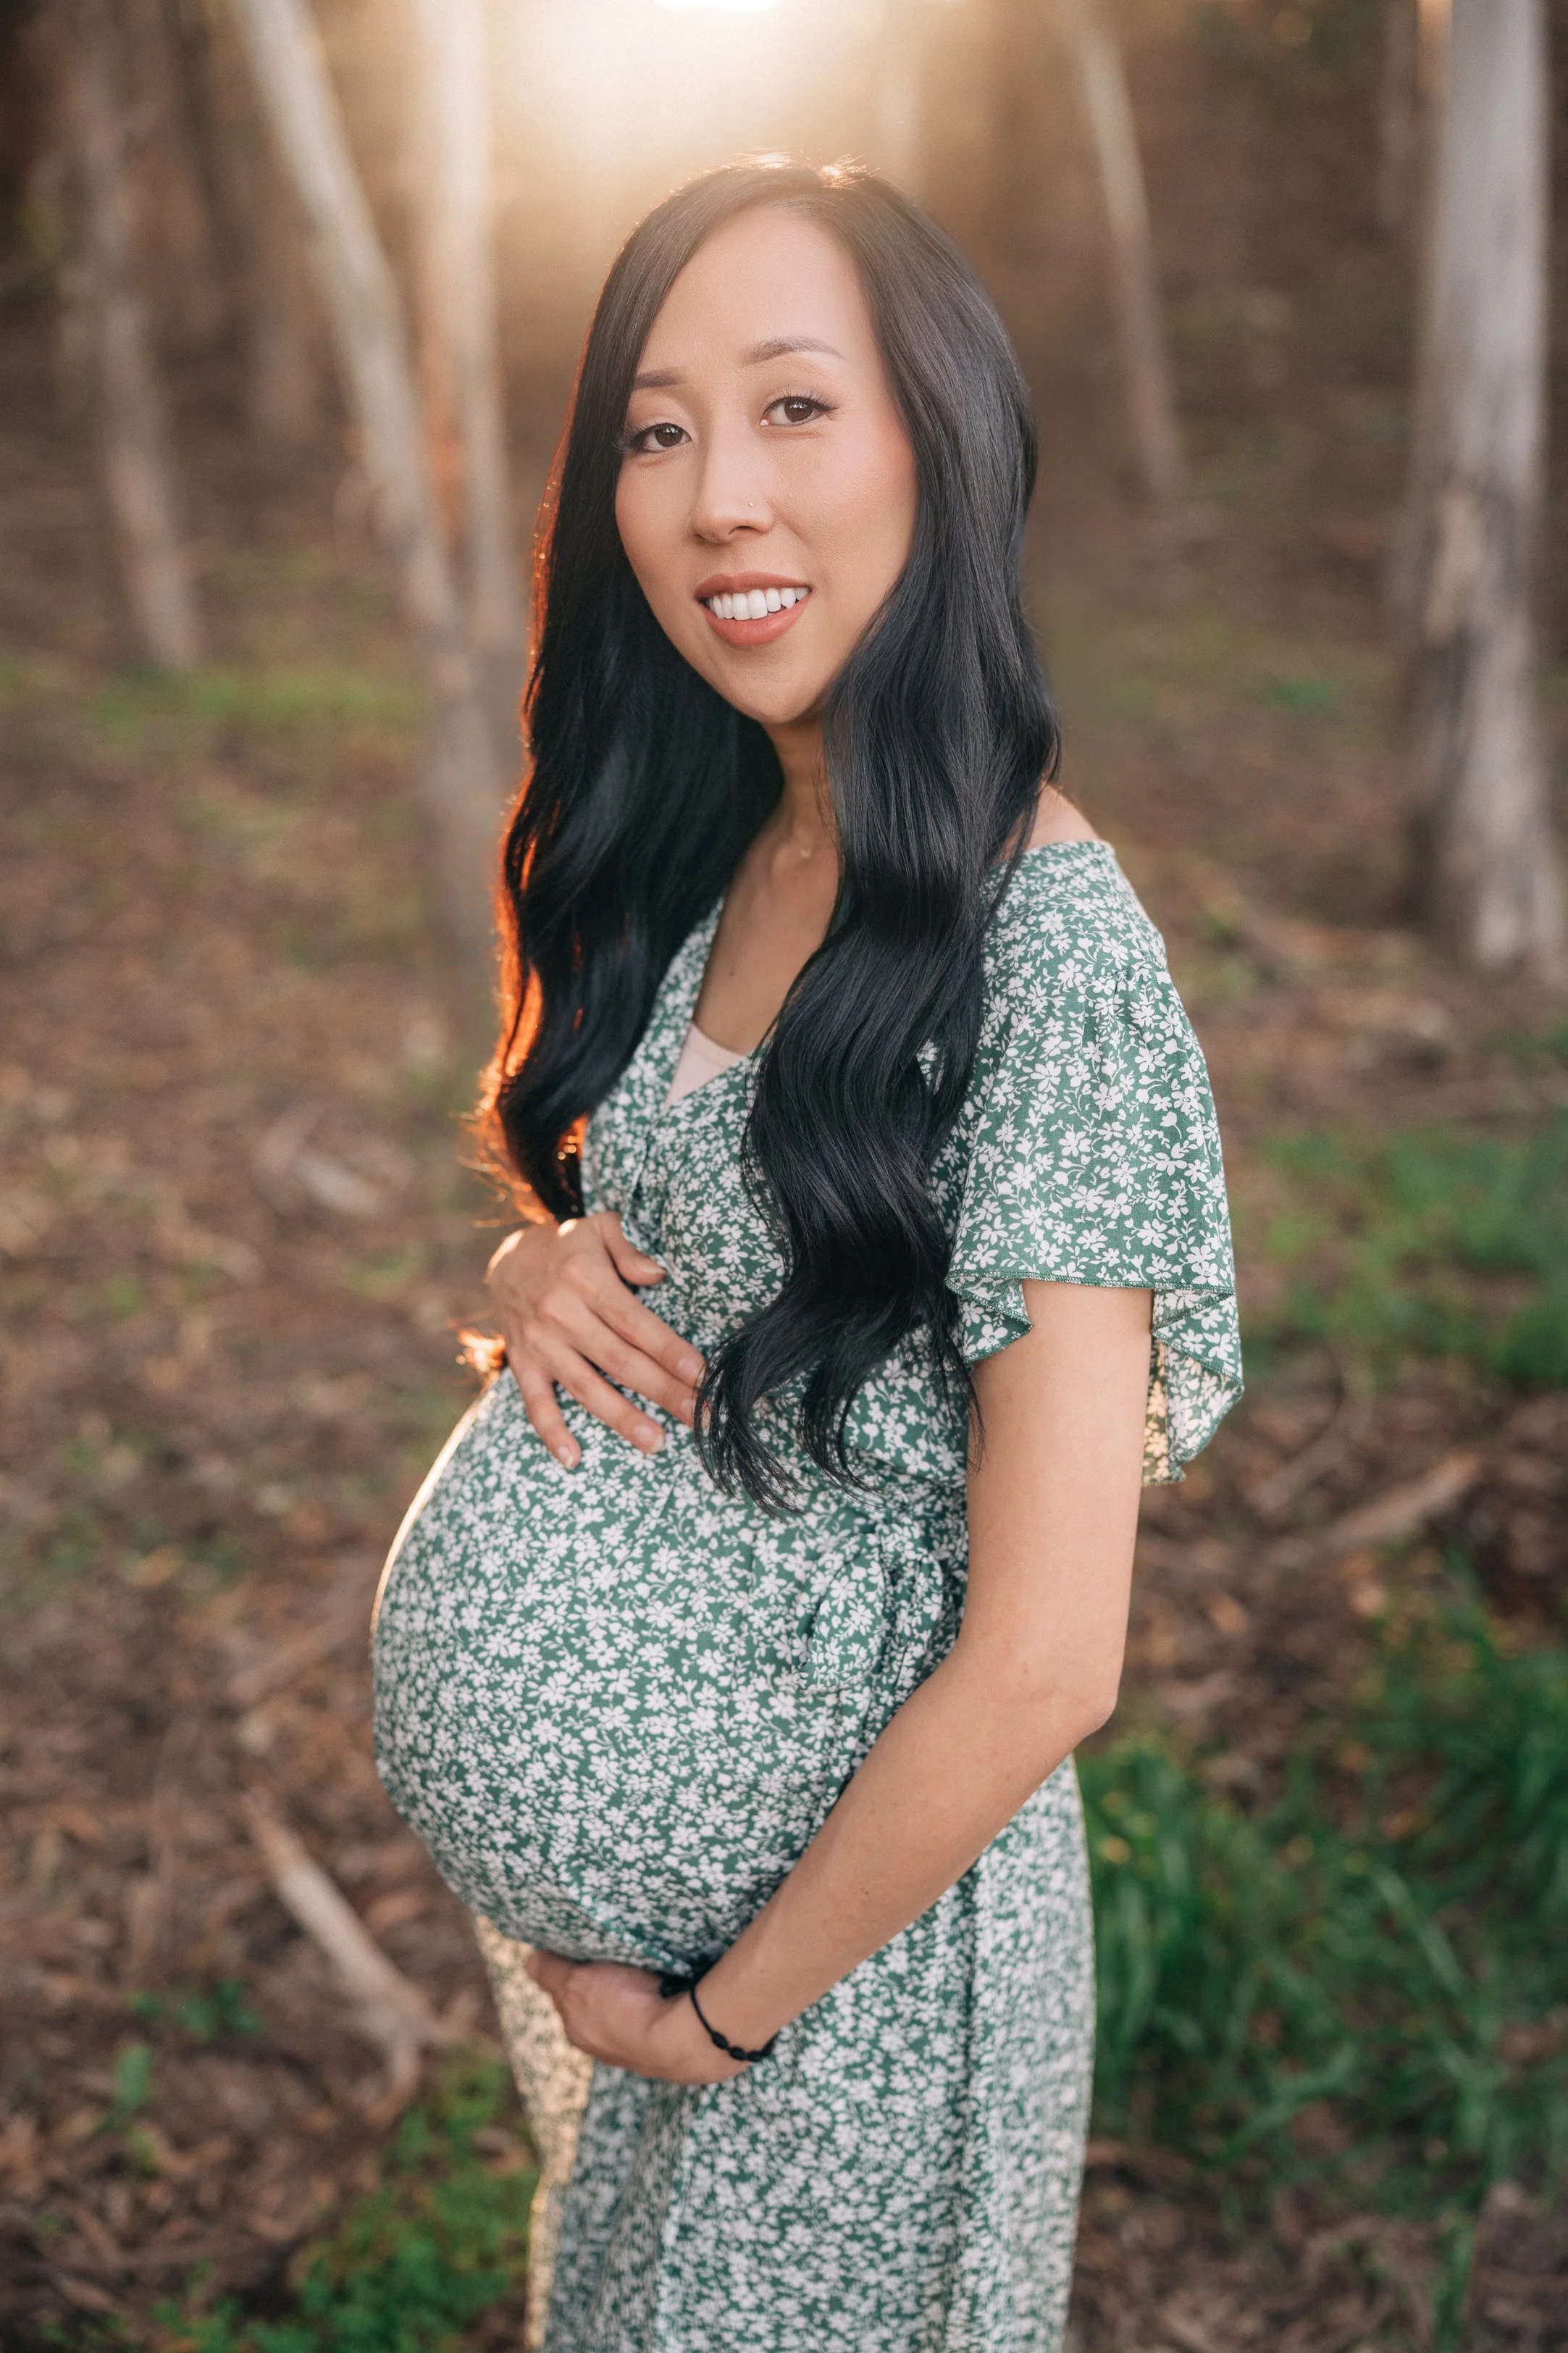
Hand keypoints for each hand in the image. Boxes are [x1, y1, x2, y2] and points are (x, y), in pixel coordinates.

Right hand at [486, 1215, 703, 1468]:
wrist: (506, 1259)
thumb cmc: (569, 1247)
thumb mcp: (599, 1229)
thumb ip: (630, 1249)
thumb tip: (659, 1274)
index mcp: (586, 1280)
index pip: (636, 1323)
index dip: (670, 1351)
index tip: (703, 1376)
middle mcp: (562, 1314)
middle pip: (620, 1361)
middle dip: (664, 1392)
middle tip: (701, 1418)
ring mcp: (540, 1344)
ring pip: (586, 1388)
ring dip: (622, 1418)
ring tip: (657, 1443)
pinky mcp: (523, 1364)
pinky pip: (536, 1404)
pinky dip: (552, 1433)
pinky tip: (573, 1459)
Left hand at [525, 1953, 742, 2084]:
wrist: (679, 2037)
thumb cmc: (625, 2007)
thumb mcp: (577, 1983)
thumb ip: (551, 1972)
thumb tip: (530, 1962)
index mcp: (578, 2031)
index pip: (566, 1995)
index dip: (572, 1970)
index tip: (583, 1950)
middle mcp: (603, 2045)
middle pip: (595, 2003)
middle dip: (600, 1982)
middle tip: (612, 1955)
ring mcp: (637, 2048)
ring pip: (625, 2010)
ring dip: (629, 1991)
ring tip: (642, 1968)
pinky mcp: (668, 2045)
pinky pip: (654, 2014)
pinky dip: (655, 1999)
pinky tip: (664, 1987)